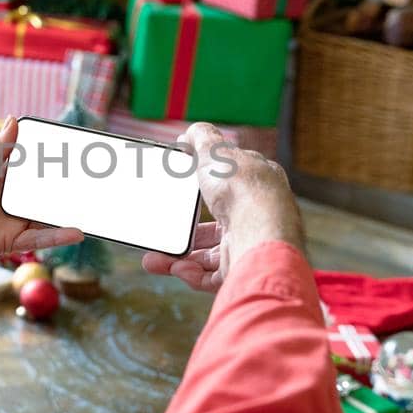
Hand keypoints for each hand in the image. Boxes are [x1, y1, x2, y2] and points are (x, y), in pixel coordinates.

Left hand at [0, 118, 81, 295]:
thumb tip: (14, 120)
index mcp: (2, 176)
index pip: (35, 166)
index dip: (56, 159)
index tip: (81, 150)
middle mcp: (10, 198)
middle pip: (46, 192)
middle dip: (71, 187)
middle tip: (100, 178)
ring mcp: (10, 221)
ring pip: (47, 217)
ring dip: (70, 213)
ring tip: (98, 206)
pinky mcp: (6, 242)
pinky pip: (36, 240)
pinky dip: (57, 237)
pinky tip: (77, 232)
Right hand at [141, 122, 303, 292]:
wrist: (259, 229)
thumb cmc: (241, 187)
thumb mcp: (216, 151)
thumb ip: (201, 138)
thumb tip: (188, 135)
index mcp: (256, 188)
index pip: (230, 189)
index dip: (204, 193)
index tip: (180, 199)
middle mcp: (256, 218)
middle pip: (215, 230)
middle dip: (183, 236)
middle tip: (160, 238)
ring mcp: (250, 246)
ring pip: (210, 256)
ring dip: (179, 258)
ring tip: (153, 260)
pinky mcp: (244, 270)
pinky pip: (213, 277)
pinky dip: (192, 274)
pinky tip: (175, 268)